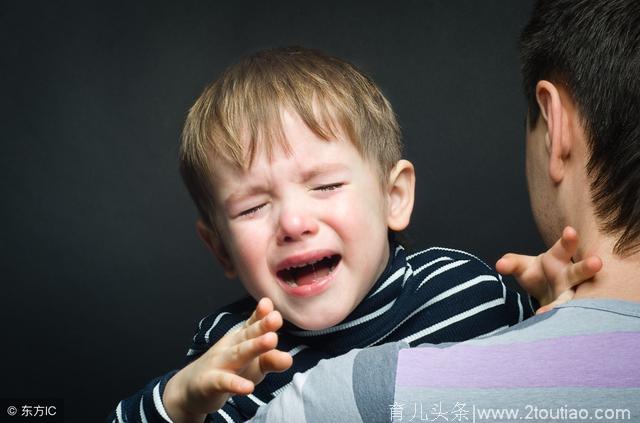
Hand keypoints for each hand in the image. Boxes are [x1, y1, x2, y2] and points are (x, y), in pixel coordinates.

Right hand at [163, 298, 292, 422]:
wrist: (190, 389)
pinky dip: (235, 384)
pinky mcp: (210, 383)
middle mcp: (231, 347)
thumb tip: (289, 358)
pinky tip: (248, 387)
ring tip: (271, 340)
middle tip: (277, 318)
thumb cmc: (228, 371)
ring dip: (254, 347)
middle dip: (262, 326)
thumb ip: (270, 359)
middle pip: (248, 336)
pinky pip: (223, 382)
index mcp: (241, 339)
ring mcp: (219, 364)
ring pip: (238, 354)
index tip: (272, 305)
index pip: (252, 324)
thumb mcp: (253, 366)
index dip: (262, 314)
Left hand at [496, 226, 601, 313]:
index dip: (569, 239)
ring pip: (577, 298)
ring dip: (575, 302)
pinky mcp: (569, 311)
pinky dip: (557, 318)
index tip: (570, 231)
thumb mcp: (522, 266)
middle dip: (588, 267)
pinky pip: (567, 315)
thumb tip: (500, 265)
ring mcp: (573, 295)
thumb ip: (511, 263)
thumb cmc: (536, 274)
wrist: (546, 297)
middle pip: (580, 271)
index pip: (565, 247)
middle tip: (597, 262)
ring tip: (557, 309)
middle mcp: (570, 276)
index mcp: (559, 258)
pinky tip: (546, 322)